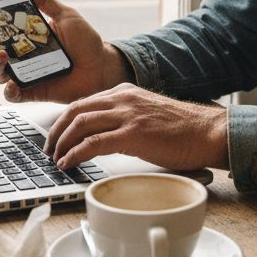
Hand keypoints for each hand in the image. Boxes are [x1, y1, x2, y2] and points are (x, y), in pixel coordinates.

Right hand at [0, 0, 130, 103]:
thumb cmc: (85, 42)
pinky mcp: (33, 92)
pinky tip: (13, 83)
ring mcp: (25, 74)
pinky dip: (9, 91)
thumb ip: (46, 1)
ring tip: (3, 56)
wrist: (102, 66)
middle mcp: (20, 56)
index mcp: (23, 36)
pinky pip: (14, 95)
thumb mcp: (66, 16)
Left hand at [45, 83, 229, 170]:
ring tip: (56, 159)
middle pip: (75, 110)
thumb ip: (128, 117)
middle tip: (49, 149)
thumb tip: (107, 136)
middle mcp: (123, 98)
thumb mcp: (149, 113)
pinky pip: (93, 143)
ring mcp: (128, 115)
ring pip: (80, 124)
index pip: (84, 102)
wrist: (208, 132)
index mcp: (126, 92)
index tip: (57, 136)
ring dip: (62, 144)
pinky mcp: (133, 134)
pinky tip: (69, 163)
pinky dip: (75, 154)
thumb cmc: (184, 129)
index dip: (65, 120)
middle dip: (56, 131)